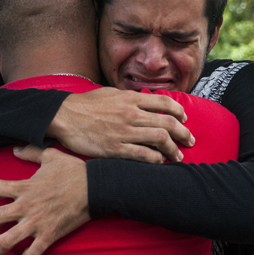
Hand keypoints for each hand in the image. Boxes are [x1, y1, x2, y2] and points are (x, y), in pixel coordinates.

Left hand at [0, 144, 90, 254]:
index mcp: (24, 187)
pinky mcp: (49, 236)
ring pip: (5, 242)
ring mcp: (36, 223)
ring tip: (3, 245)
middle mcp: (25, 206)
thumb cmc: (73, 171)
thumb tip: (16, 149)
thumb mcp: (51, 156)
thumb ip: (31, 152)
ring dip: (0, 246)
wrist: (95, 188)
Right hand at [47, 87, 192, 163]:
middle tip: (189, 140)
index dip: (179, 112)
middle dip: (183, 133)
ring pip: (160, 139)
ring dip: (173, 149)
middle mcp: (131, 114)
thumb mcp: (110, 93)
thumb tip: (143, 100)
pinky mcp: (115, 148)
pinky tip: (160, 161)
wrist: (64, 117)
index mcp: (130, 99)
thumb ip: (128, 98)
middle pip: (168, 123)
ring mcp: (124, 132)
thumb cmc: (85, 105)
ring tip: (178, 155)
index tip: (184, 119)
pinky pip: (143, 155)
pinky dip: (156, 159)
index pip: (164, 103)